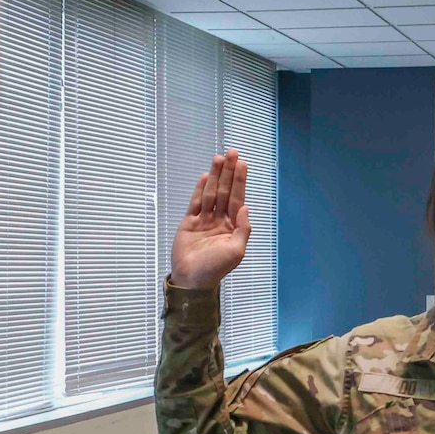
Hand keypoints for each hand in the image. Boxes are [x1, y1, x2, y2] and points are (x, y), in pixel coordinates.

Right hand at [169, 149, 249, 289]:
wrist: (192, 280)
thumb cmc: (216, 268)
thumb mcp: (236, 250)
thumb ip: (243, 229)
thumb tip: (245, 206)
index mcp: (233, 226)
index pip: (237, 198)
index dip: (239, 180)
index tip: (242, 163)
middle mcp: (220, 219)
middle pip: (225, 191)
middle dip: (228, 172)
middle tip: (232, 152)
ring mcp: (204, 220)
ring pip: (211, 193)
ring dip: (215, 176)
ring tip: (218, 158)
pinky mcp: (189, 222)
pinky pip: (196, 203)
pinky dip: (200, 189)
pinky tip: (205, 177)